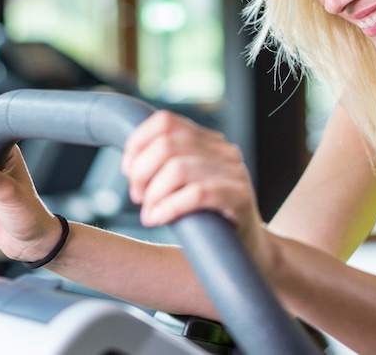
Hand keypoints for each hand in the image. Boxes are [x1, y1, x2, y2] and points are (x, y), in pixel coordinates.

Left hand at [121, 111, 271, 262]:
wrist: (247, 253)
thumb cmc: (208, 220)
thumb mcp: (184, 186)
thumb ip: (165, 168)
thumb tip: (130, 165)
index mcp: (208, 142)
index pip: (165, 121)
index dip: (138, 143)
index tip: (128, 170)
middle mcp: (223, 151)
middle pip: (166, 144)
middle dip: (141, 173)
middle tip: (138, 198)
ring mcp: (234, 172)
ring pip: (177, 168)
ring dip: (153, 194)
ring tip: (150, 214)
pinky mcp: (240, 197)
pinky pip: (197, 194)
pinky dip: (171, 206)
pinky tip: (159, 219)